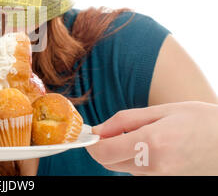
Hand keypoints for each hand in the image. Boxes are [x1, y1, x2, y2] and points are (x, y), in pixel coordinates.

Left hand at [85, 101, 217, 174]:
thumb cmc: (202, 121)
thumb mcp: (162, 110)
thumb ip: (124, 120)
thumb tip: (98, 130)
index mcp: (150, 144)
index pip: (103, 153)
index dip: (92, 143)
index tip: (93, 132)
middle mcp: (153, 167)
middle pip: (109, 164)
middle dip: (105, 147)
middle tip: (118, 129)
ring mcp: (161, 178)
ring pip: (124, 168)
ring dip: (122, 153)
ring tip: (147, 134)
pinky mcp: (167, 182)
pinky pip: (140, 172)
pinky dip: (137, 159)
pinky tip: (156, 146)